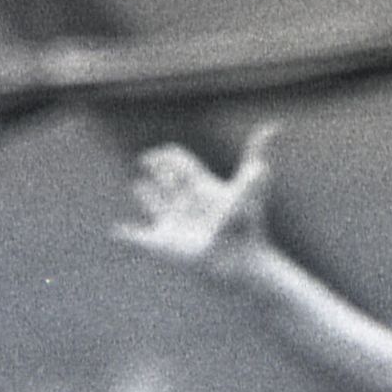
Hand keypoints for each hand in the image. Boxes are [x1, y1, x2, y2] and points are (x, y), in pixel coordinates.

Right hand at [113, 131, 276, 264]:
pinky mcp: (163, 246)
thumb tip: (275, 126)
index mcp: (202, 188)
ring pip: (158, 206)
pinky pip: (138, 240)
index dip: (169, 156)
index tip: (157, 153)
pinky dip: (126, 237)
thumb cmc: (242, 227)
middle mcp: (187, 205)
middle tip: (147, 161)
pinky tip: (116, 233)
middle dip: (159, 172)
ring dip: (147, 196)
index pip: (182, 165)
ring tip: (138, 187)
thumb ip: (256, 154)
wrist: (236, 265)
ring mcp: (174, 225)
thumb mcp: (247, 186)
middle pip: (170, 182)